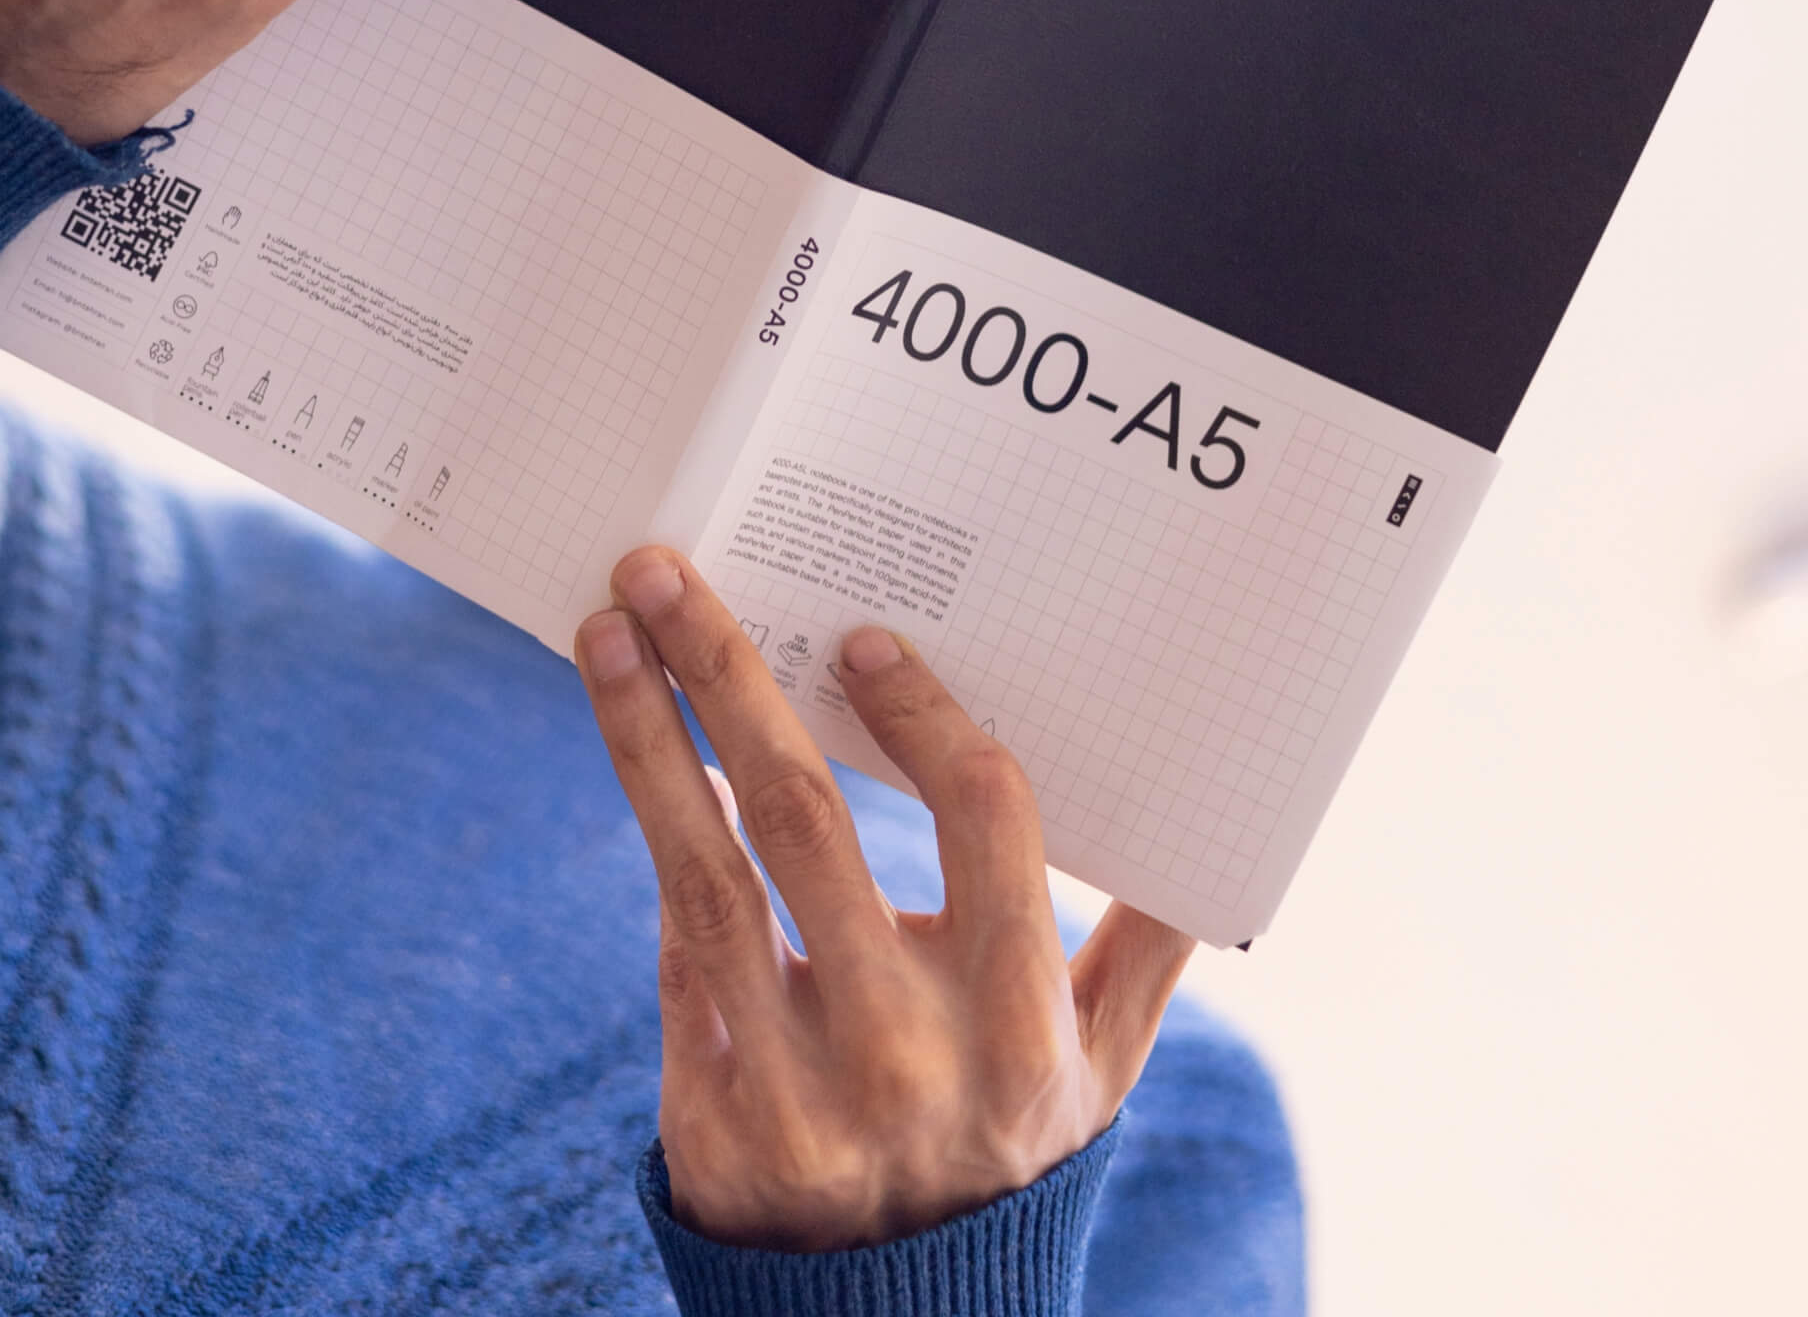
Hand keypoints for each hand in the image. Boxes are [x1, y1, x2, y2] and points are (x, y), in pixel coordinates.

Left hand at [574, 547, 1194, 1250]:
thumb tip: (1207, 806)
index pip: (987, 819)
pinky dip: (661, 834)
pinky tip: (635, 738)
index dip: (924, 715)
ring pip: (708, 867)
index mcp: (1024, 1021)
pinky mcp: (715, 1111)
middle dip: (728, 676)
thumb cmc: (1011, 1145)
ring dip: (646, 733)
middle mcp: (910, 1051)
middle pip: (806, 818)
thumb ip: (1149, 939)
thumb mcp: (1106, 1064)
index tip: (858, 635)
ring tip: (606, 629)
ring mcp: (800, 1087)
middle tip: (665, 571)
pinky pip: (681, 947)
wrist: (898, 1314)